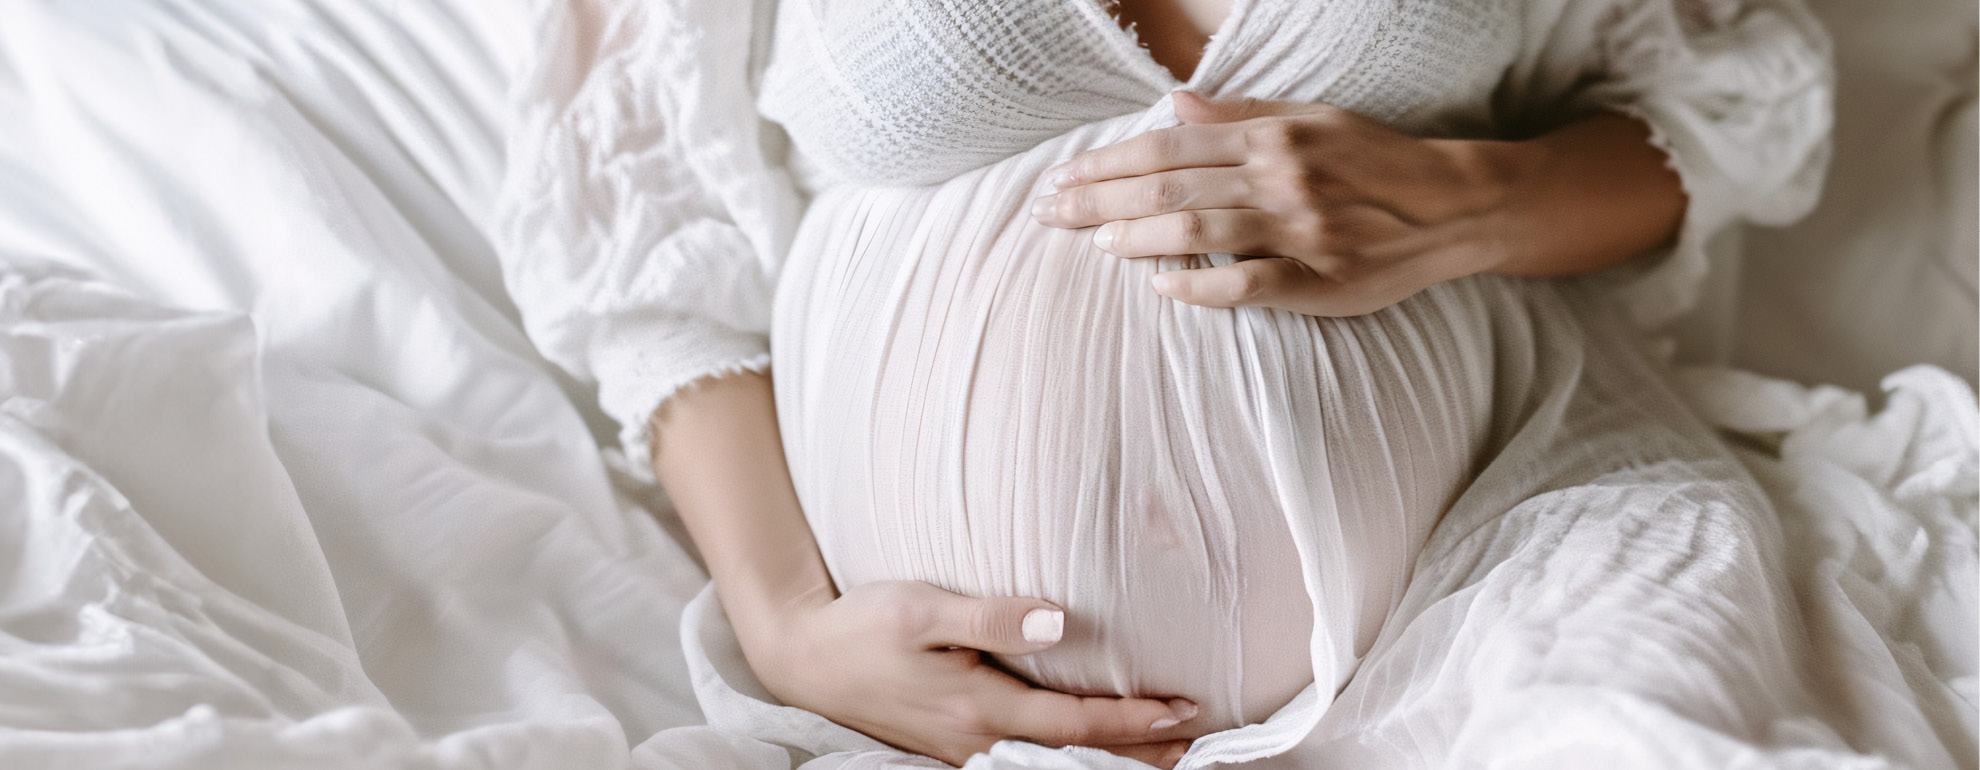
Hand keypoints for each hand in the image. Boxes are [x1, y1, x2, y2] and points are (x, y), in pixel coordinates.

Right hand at [741, 580, 1201, 767]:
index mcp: (978, 707)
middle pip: (1074, 757)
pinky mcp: (950, 749)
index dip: (1134, 719)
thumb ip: (991, 616)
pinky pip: (1023, 764)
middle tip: (1196, 744)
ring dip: (1106, 762)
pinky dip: (1065, 761)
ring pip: (1050, 766)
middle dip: (1138, 754)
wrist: (801, 658)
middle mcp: (977, 741)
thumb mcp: (921, 607)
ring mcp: (962, 752)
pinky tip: (1083, 752)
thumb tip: (1057, 621)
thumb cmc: (863, 624)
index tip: (1185, 707)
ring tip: (1160, 755)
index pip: (1076, 721)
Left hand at [1031, 90, 1517, 316]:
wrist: (1455, 205)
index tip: (1062, 177)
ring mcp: (1299, 228)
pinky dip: (1201, 286)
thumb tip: (1172, 103)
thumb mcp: (1310, 120)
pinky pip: (1248, 284)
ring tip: (1098, 244)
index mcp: (1272, 136)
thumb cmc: (1374, 162)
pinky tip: (1163, 287)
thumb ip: (1238, 115)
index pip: (1170, 145)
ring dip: (1140, 236)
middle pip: (1170, 184)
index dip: (1108, 162)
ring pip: (1200, 228)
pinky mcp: (1320, 278)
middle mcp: (1280, 176)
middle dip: (1101, 200)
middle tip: (1050, 212)